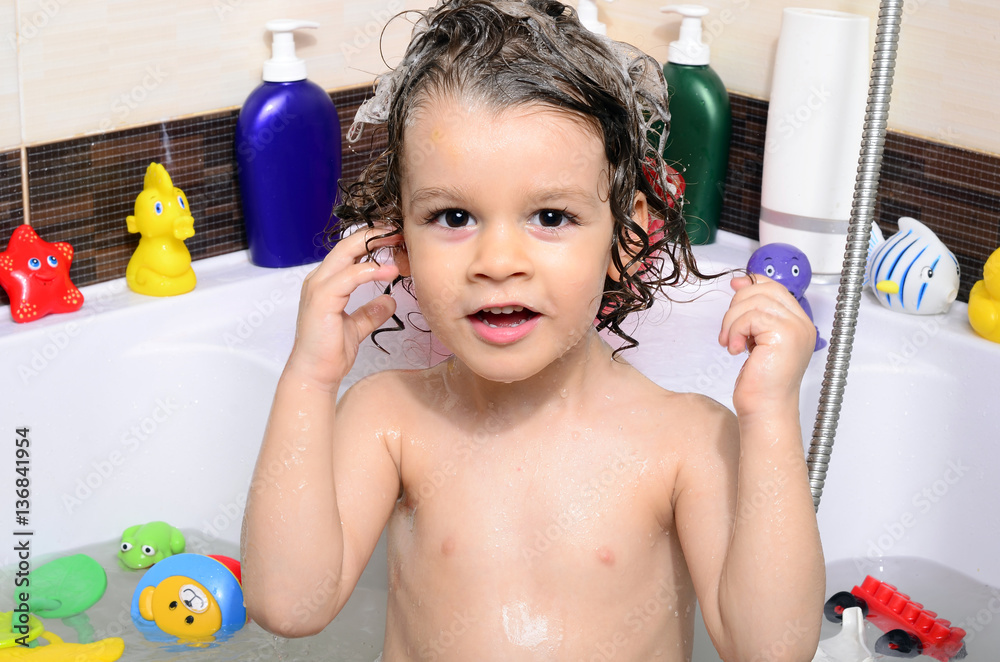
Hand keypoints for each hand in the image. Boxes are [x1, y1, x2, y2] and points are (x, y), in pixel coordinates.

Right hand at [286, 226, 401, 389]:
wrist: (315, 374)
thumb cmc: (330, 352)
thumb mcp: (357, 327)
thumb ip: (371, 312)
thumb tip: (390, 301)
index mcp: (326, 283)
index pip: (349, 251)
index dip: (372, 241)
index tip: (396, 237)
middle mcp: (319, 280)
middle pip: (347, 244)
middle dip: (375, 234)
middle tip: (399, 230)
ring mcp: (318, 288)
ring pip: (346, 253)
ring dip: (374, 246)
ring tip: (398, 243)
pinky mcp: (322, 299)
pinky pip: (348, 276)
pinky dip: (369, 271)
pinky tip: (389, 271)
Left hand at [718, 275, 815, 417]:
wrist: (765, 409)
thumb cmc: (761, 383)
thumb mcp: (757, 340)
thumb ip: (753, 313)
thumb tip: (740, 283)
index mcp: (799, 324)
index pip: (776, 287)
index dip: (752, 283)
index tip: (734, 288)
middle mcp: (802, 324)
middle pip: (764, 290)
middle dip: (737, 305)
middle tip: (729, 331)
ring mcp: (795, 329)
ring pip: (754, 302)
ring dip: (732, 322)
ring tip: (731, 343)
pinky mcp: (784, 335)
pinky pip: (751, 317)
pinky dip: (736, 332)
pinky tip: (736, 350)